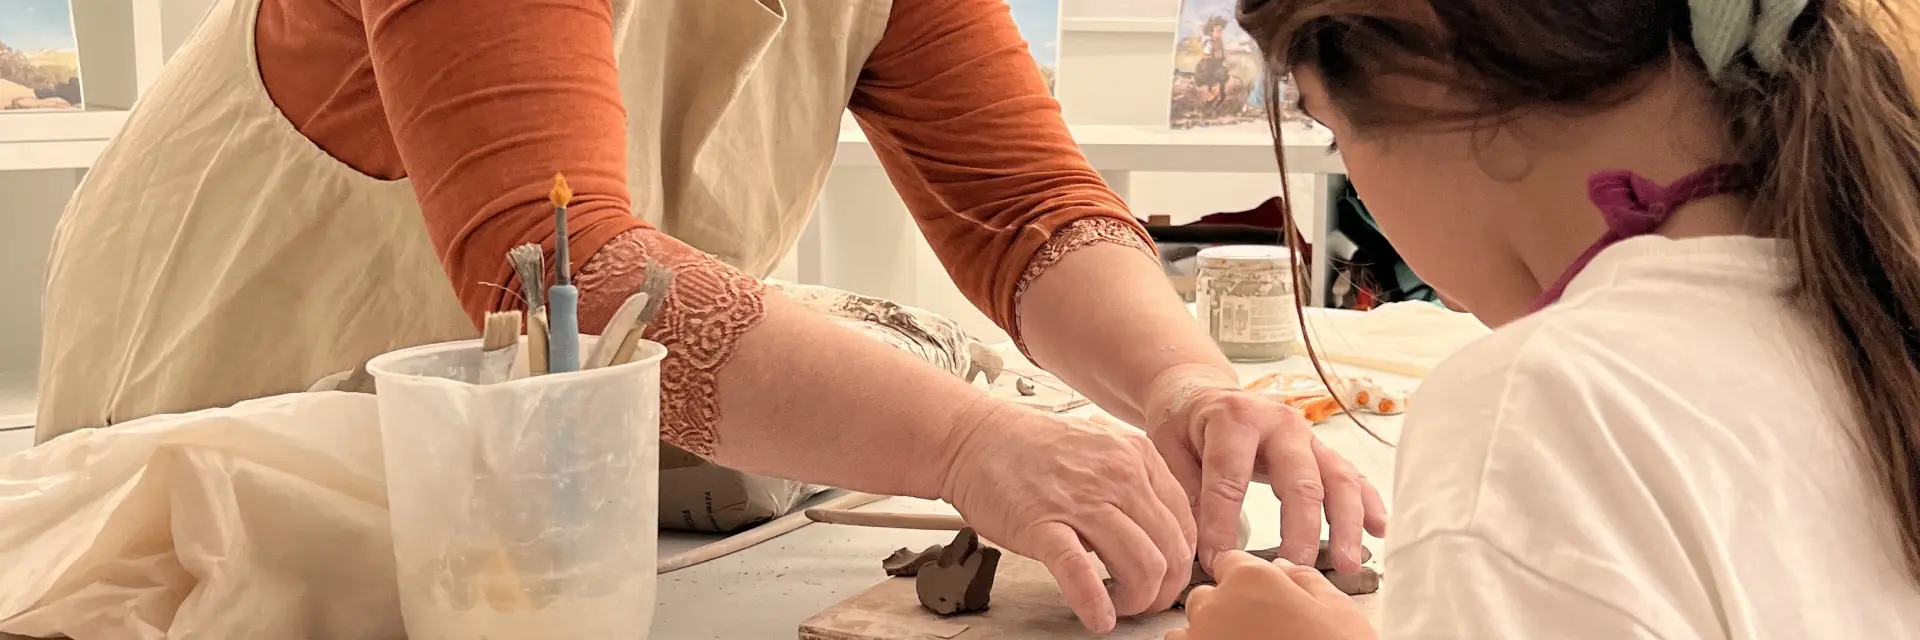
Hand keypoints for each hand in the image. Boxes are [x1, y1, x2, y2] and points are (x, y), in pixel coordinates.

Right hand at [938, 402, 1197, 632]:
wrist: (975, 439)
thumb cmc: (1031, 451)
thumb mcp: (1103, 450)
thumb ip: (1136, 484)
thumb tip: (1162, 534)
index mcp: (1138, 457)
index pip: (1187, 524)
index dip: (1181, 563)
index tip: (1165, 578)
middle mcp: (1119, 475)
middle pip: (1173, 550)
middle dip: (1164, 590)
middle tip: (1143, 602)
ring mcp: (1082, 500)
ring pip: (1144, 565)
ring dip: (1137, 601)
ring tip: (1118, 606)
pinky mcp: (1043, 524)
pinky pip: (1081, 573)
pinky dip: (1095, 604)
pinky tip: (1097, 616)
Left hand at [1145, 365, 1387, 573]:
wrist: (1205, 393)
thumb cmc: (1185, 425)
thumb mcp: (1167, 448)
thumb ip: (1184, 490)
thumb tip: (1195, 544)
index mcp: (1235, 419)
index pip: (1231, 479)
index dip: (1222, 524)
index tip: (1218, 562)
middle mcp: (1279, 424)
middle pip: (1299, 481)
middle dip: (1299, 531)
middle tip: (1293, 570)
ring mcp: (1307, 436)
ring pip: (1338, 479)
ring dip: (1346, 524)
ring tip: (1346, 564)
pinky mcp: (1321, 450)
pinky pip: (1352, 477)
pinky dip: (1368, 504)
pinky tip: (1378, 532)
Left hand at [1165, 551, 1375, 639]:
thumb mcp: (1338, 612)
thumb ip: (1305, 580)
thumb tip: (1283, 568)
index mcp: (1252, 581)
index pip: (1231, 562)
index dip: (1249, 582)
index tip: (1262, 598)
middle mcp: (1217, 605)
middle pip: (1209, 595)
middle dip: (1229, 608)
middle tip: (1262, 632)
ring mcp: (1200, 637)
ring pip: (1193, 625)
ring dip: (1212, 632)